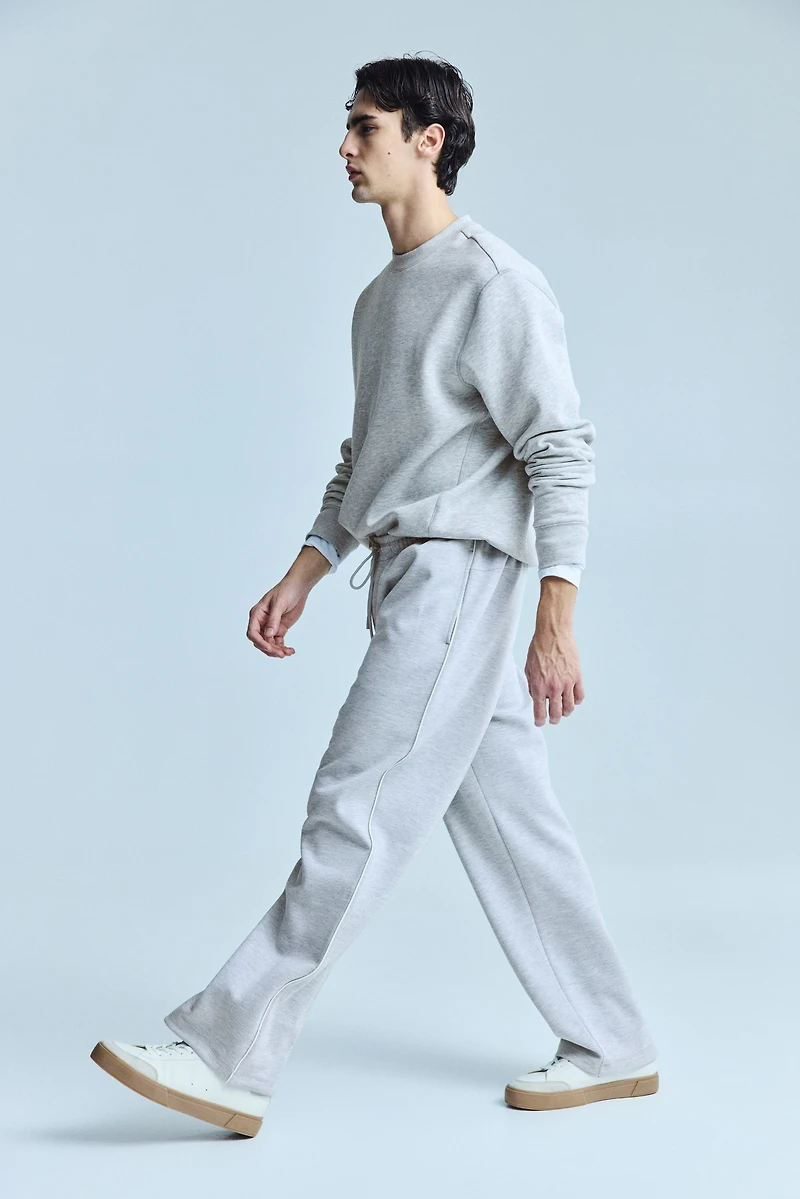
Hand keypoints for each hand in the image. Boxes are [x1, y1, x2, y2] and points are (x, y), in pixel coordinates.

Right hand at [247, 545, 331, 657]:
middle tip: (281, 654)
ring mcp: (271, 626)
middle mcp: (262, 621)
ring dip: (277, 650)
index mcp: (257, 614)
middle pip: (260, 641)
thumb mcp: (279, 604)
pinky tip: (290, 650)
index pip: (253, 632)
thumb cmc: (286, 590)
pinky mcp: (280, 629)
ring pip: (269, 644)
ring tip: (288, 653)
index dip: (259, 642)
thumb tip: (268, 635)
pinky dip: (283, 648)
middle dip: (269, 649)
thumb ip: (273, 620)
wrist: (299, 587)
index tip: (269, 648)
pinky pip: (278, 642)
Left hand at [525, 577, 583, 724]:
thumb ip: (532, 684)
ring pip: (570, 707)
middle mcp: (553, 687)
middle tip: (553, 719)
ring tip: (564, 712)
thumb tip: (535, 696)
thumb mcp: (528, 668)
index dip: (540, 721)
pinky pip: (579, 696)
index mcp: (538, 686)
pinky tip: (573, 700)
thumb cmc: (538, 648)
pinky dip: (576, 701)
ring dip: (566, 712)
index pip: (540, 712)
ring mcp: (567, 683)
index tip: (540, 723)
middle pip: (556, 713)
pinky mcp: (577, 676)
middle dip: (554, 719)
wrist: (553, 633)